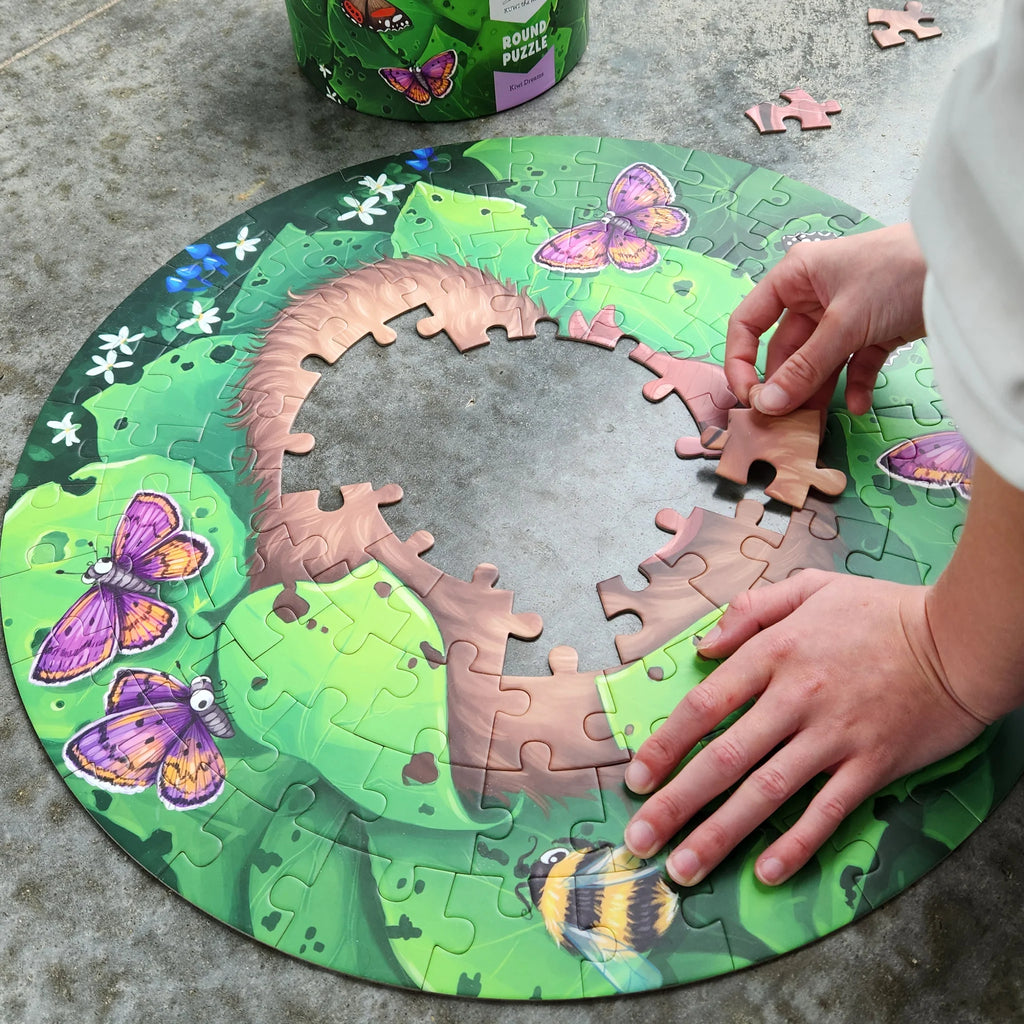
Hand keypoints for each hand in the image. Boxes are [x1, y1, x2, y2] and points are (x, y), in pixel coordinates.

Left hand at [622, 571, 985, 886]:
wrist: (959, 639)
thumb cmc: (881, 611)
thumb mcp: (810, 587)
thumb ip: (750, 611)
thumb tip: (704, 646)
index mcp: (774, 653)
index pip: (705, 706)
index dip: (665, 745)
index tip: (637, 778)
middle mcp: (796, 697)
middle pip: (723, 758)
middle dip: (677, 803)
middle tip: (642, 838)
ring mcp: (834, 735)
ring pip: (766, 792)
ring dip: (721, 834)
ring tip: (686, 868)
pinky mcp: (872, 765)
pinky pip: (828, 812)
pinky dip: (797, 844)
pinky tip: (766, 872)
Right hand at [725, 224, 927, 415]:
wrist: (964, 266)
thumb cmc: (899, 271)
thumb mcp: (845, 323)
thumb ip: (804, 368)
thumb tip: (767, 404)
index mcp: (795, 278)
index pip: (749, 322)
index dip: (741, 360)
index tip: (749, 396)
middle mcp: (814, 296)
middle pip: (784, 349)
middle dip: (784, 384)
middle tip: (783, 420)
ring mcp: (844, 315)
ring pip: (817, 362)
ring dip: (816, 391)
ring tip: (814, 423)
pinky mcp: (873, 331)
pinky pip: (853, 365)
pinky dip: (854, 386)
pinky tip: (859, 406)